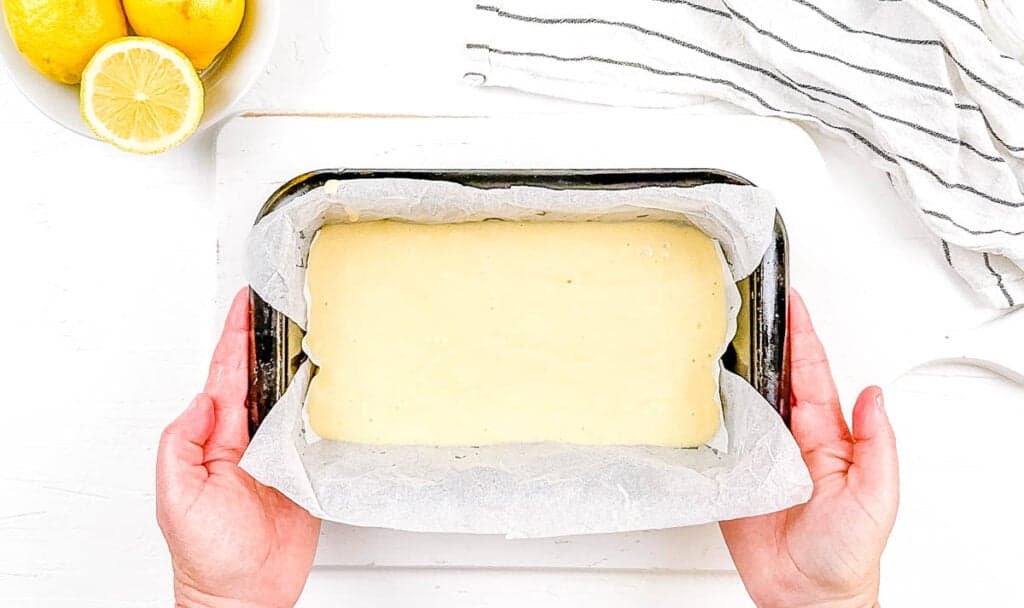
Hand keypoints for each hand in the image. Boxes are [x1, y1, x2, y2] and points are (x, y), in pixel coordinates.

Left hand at [157, 289, 320, 607]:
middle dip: (266, 337)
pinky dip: (324, 404)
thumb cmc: (207, 557)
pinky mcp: (304, 472)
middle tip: (281, 300)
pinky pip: (316, 430)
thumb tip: (205, 399)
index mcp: (214, 438)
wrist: (244, 595)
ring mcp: (276, 454)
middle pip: (259, 377)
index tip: (244, 303)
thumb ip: (183, 444)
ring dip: (295, 364)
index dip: (233, 337)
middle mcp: (246, 440)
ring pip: (289, 398)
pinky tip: (333, 384)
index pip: (224, 375)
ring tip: (310, 328)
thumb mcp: (177, 498)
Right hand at [720, 290, 897, 607]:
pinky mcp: (732, 475)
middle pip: (772, 376)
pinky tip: (692, 392)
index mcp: (826, 435)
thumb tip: (873, 396)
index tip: (792, 301)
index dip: (803, 334)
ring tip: (713, 335)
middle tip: (745, 303)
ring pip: (741, 399)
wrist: (806, 595)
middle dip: (762, 337)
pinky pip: (715, 438)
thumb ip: (877, 446)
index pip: (812, 373)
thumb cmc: (846, 554)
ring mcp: (758, 455)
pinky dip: (703, 413)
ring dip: (730, 368)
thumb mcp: (876, 498)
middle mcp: (790, 438)